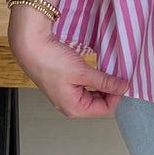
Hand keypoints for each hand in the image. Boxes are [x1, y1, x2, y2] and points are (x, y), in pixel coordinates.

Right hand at [8, 6, 131, 118]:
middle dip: (110, 89)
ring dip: (102, 82)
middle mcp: (70, 105)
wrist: (31, 46)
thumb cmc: (49, 61)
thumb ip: (105, 82)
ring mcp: (67, 94)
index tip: (122, 80)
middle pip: (101, 102)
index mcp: (74, 108)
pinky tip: (96, 68)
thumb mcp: (83, 72)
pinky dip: (93, 77)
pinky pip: (86, 84)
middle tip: (117, 74)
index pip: (106, 109)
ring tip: (106, 70)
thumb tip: (122, 87)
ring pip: (94, 92)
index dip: (117, 95)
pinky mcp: (66, 83)